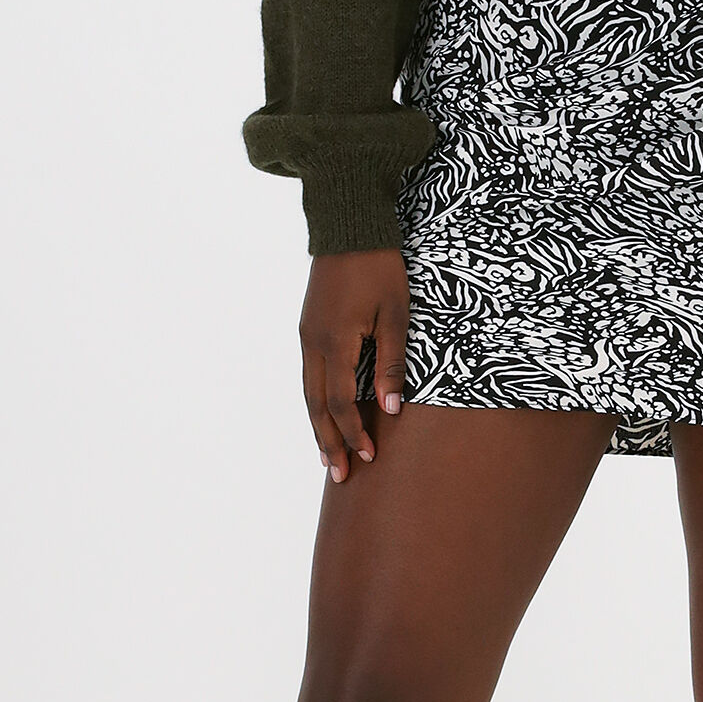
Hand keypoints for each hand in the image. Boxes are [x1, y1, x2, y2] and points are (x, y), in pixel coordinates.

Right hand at [300, 248, 409, 481]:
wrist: (348, 226)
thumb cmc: (380, 267)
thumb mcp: (396, 314)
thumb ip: (391, 363)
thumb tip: (389, 410)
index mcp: (335, 342)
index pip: (341, 403)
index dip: (354, 433)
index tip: (369, 457)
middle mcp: (313, 343)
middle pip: (316, 405)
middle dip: (328, 442)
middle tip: (338, 476)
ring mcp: (306, 335)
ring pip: (308, 392)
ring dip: (318, 426)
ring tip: (326, 455)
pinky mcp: (308, 327)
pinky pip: (309, 375)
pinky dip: (316, 401)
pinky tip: (325, 414)